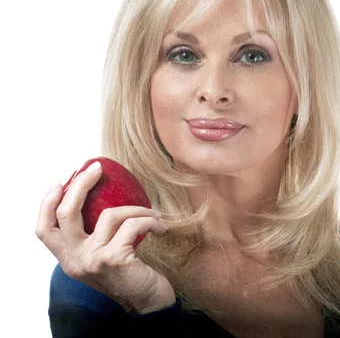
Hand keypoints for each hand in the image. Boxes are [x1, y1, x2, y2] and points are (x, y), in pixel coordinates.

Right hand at [35, 162, 175, 312]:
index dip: (48, 202)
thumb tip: (97, 194)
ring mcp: (93, 261)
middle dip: (81, 184)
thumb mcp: (101, 256)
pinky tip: (160, 227)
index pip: (44, 229)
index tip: (63, 180)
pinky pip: (132, 225)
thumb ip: (92, 236)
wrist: (147, 304)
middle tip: (96, 169)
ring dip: (137, 209)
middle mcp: (75, 261)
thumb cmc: (128, 274)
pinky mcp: (114, 259)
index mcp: (69, 258)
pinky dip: (149, 221)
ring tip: (152, 214)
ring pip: (109, 215)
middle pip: (66, 213)